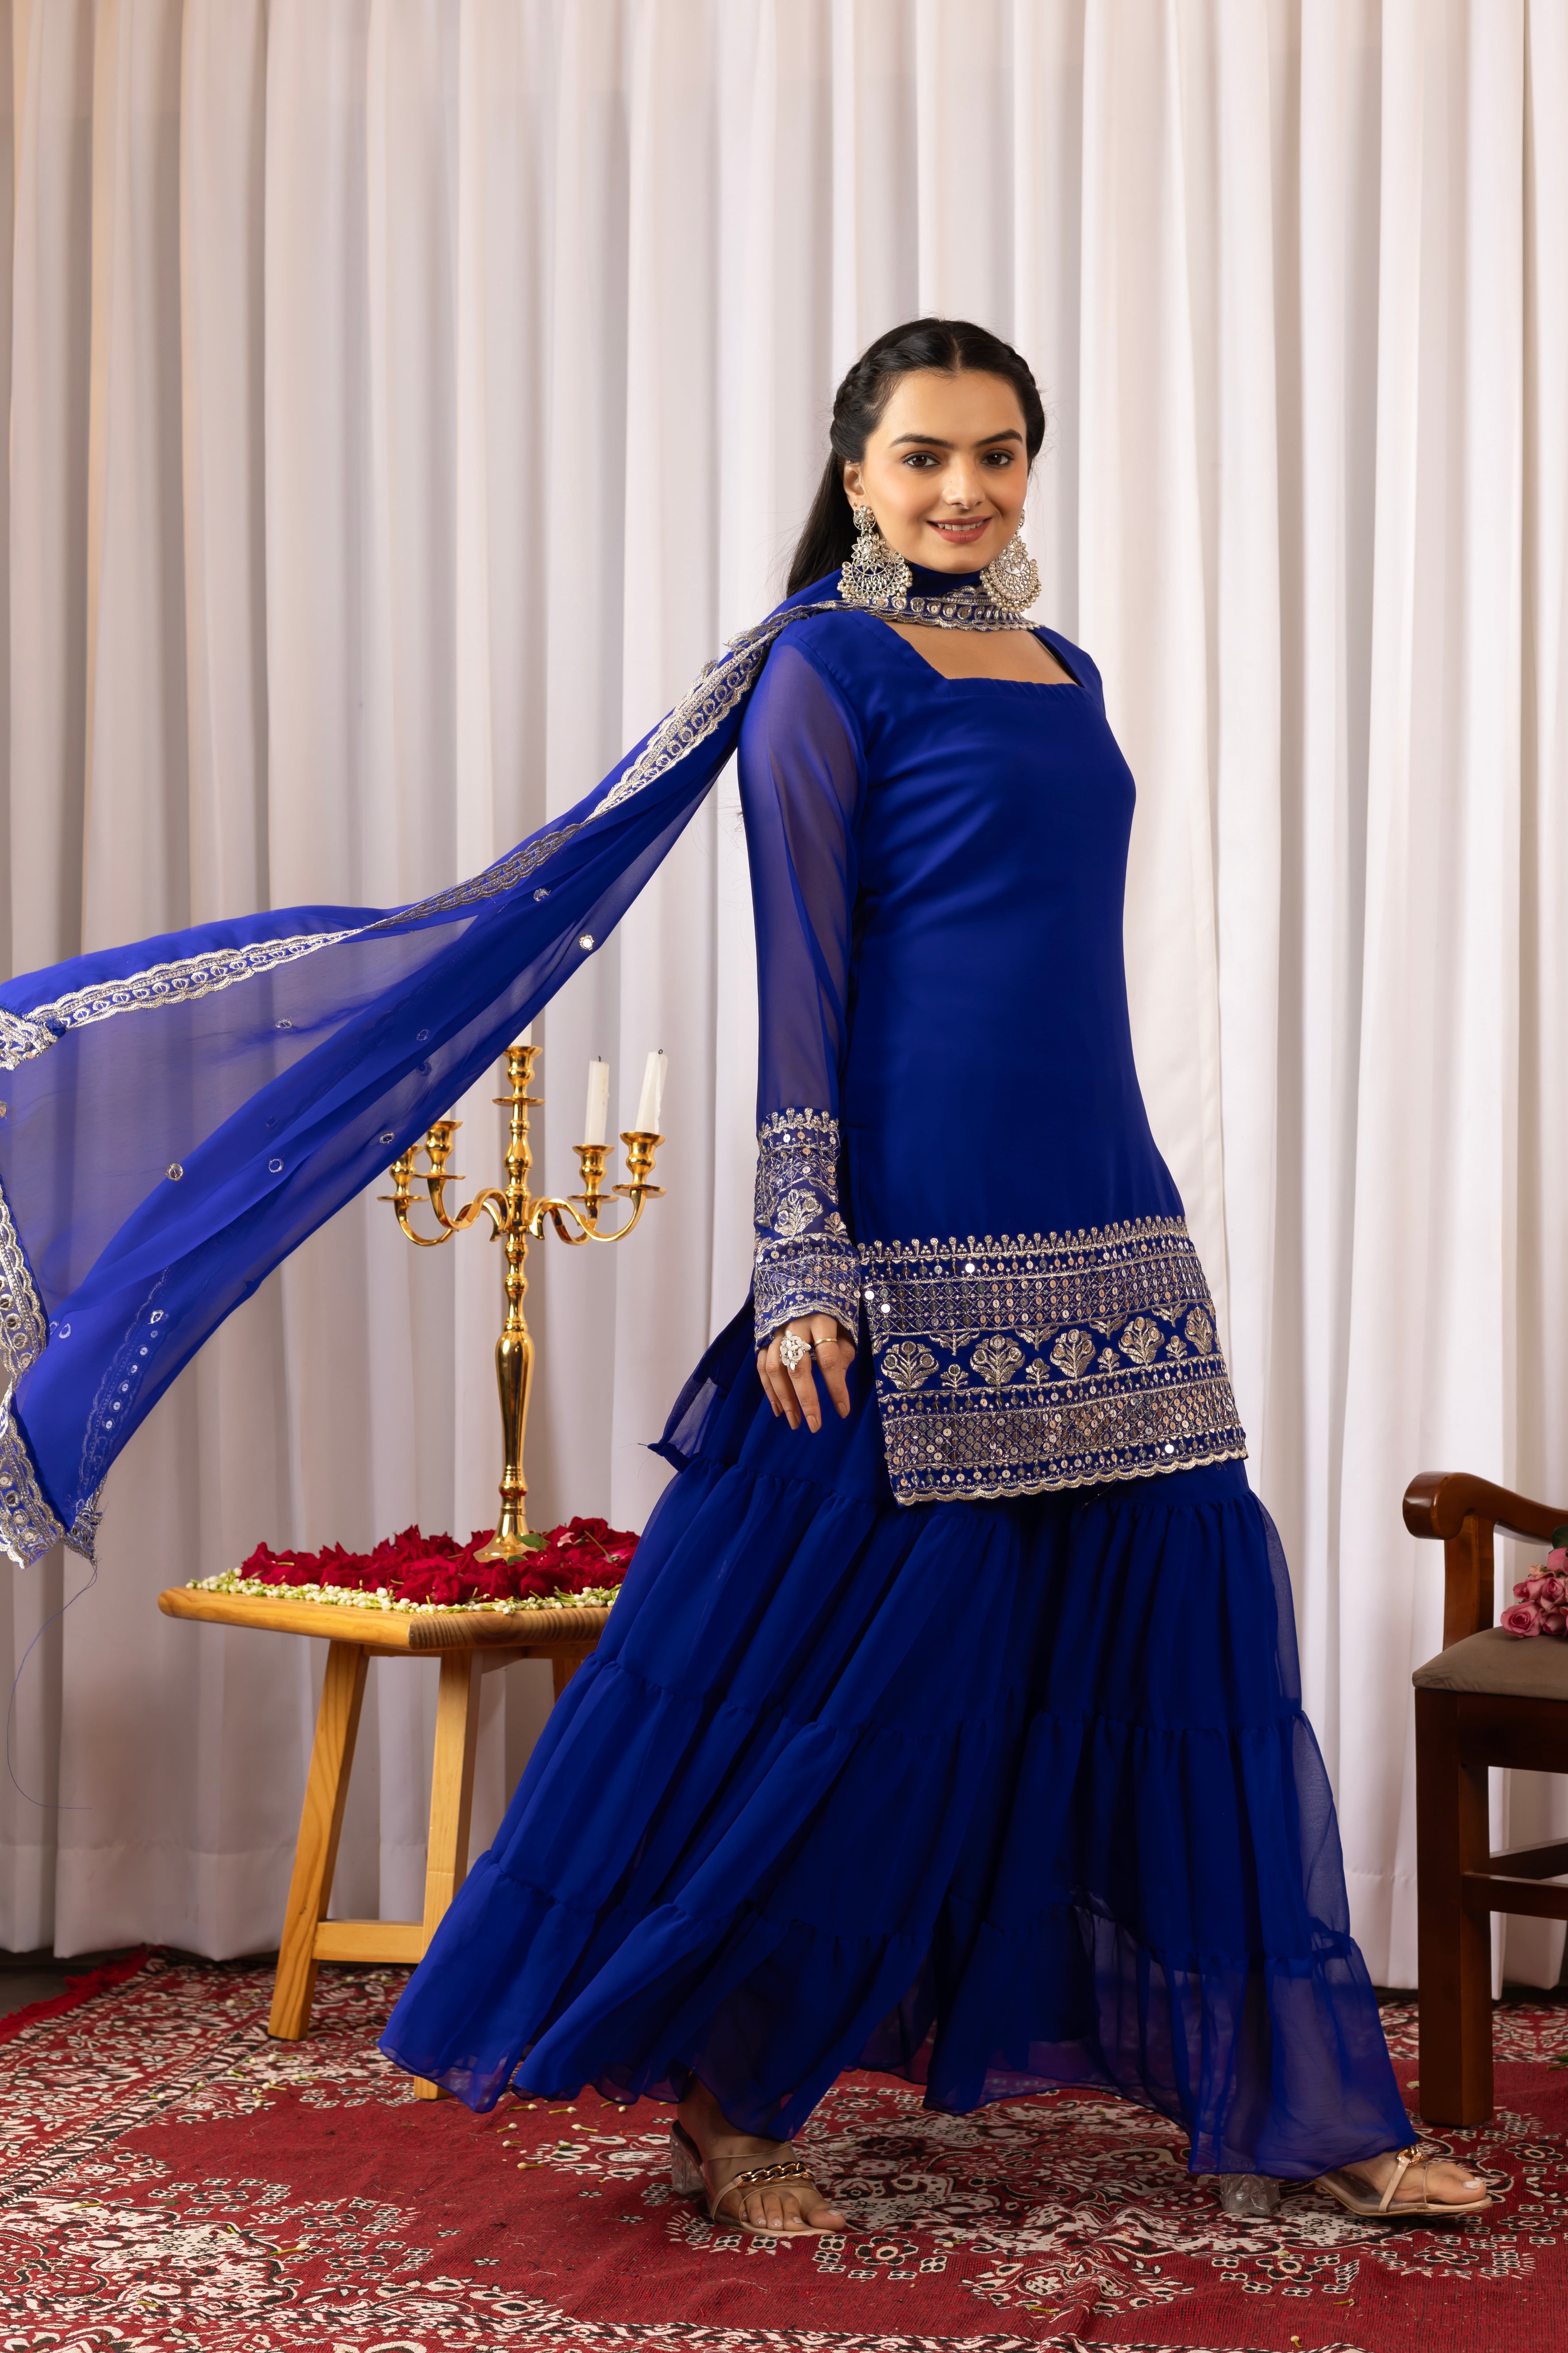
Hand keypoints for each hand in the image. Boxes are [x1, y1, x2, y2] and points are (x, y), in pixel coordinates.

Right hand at [757, 1313, 854, 1431]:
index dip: (836, 1387)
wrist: (801, 1281)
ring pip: (776, 1369)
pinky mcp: (763, 1336)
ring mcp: (776, 1331)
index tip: (843, 1411)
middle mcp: (795, 1325)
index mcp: (821, 1320)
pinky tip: (779, 1409)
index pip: (829, 1359)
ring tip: (795, 1422)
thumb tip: (837, 1382)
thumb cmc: (830, 1309)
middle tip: (814, 1425)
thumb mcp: (844, 1326)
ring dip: (785, 1399)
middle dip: (806, 1399)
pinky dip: (769, 1390)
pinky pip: (763, 1367)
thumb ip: (842, 1352)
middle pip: (798, 1367)